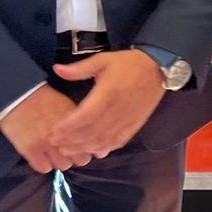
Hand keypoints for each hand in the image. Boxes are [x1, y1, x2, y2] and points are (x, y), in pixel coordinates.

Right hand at [0, 85, 87, 173]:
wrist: (17, 95)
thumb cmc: (43, 100)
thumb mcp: (67, 106)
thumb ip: (81, 123)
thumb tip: (93, 139)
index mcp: (76, 122)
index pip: (91, 146)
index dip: (88, 148)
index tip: (81, 147)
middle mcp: (64, 134)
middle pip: (81, 160)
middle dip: (76, 156)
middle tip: (67, 151)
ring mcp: (47, 142)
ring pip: (63, 165)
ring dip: (59, 161)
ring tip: (52, 154)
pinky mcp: (30, 149)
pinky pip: (44, 168)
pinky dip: (43, 164)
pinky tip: (40, 157)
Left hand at [48, 49, 165, 159]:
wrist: (158, 67)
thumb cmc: (129, 63)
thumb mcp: (103, 60)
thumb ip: (79, 68)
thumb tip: (57, 69)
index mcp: (107, 93)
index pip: (84, 116)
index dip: (68, 127)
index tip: (54, 133)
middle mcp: (117, 109)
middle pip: (91, 132)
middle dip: (72, 141)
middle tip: (56, 145)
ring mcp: (128, 119)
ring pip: (104, 139)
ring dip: (85, 147)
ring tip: (70, 150)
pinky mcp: (136, 124)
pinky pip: (119, 140)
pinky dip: (105, 147)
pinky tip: (94, 151)